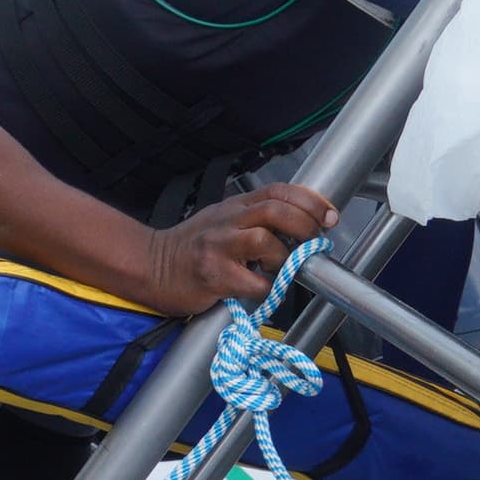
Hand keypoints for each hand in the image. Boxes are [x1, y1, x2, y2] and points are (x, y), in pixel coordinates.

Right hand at [137, 184, 337, 313]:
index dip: (310, 200)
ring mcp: (218, 246)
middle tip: (313, 242)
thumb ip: (256, 220)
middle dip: (304, 225)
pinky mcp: (213, 275)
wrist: (150, 267)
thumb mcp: (223, 222)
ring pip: (265, 240)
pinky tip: (259, 289)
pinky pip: (253, 282)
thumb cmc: (191, 248)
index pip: (278, 191)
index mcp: (235, 206)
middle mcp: (227, 220)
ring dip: (283, 257)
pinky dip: (266, 289)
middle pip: (275, 210)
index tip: (329, 216)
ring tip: (279, 268)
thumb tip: (301, 227)